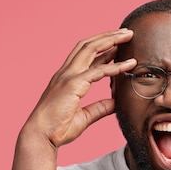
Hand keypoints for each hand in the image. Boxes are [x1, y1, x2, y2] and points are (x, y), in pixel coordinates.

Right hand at [24, 29, 136, 147]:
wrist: (41, 137)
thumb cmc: (57, 129)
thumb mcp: (84, 117)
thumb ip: (99, 108)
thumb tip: (115, 103)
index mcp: (66, 79)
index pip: (85, 56)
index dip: (103, 48)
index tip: (119, 44)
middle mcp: (66, 73)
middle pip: (88, 45)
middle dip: (108, 36)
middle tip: (127, 32)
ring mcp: (68, 77)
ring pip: (91, 49)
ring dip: (111, 40)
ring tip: (128, 35)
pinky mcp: (73, 85)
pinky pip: (98, 71)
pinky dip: (115, 66)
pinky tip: (129, 64)